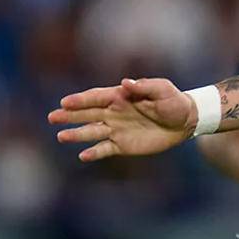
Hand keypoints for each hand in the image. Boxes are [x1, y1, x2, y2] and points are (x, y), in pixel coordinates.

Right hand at [49, 78, 195, 160]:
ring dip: (77, 134)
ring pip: (92, 132)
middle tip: (53, 117)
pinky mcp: (122, 145)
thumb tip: (125, 83)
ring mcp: (116, 129)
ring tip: (62, 136)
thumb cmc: (174, 102)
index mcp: (121, 97)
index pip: (96, 97)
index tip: (65, 102)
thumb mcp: (163, 90)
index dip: (81, 100)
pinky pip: (104, 149)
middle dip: (70, 115)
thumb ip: (145, 86)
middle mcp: (114, 113)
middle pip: (87, 114)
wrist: (185, 122)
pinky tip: (83, 155)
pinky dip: (94, 152)